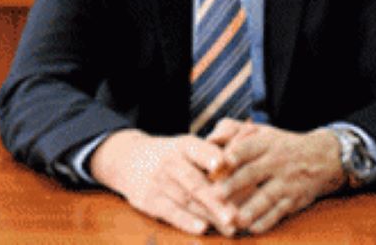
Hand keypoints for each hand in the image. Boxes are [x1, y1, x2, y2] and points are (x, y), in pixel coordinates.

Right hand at [89, 129, 238, 235]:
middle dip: (216, 200)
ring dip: (208, 215)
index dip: (209, 155)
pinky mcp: (148, 200)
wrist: (128, 158)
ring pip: (186, 200)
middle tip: (236, 215)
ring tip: (230, 227)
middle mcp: (170, 162)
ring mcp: (158, 181)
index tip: (223, 163)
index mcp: (183, 145)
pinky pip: (169, 211)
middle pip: (195, 182)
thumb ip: (216, 150)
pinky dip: (185, 221)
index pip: (197, 149)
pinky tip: (202, 228)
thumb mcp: (188, 146)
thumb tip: (246, 146)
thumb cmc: (171, 155)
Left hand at [213, 124, 344, 233]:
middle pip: (253, 172)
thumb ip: (236, 134)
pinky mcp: (294, 200)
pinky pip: (280, 212)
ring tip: (235, 219)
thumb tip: (210, 141)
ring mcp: (287, 182)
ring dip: (250, 209)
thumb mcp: (263, 132)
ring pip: (267, 196)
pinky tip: (253, 228)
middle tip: (216, 194)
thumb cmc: (281, 145)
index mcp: (266, 142)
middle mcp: (277, 161)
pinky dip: (266, 221)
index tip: (221, 162)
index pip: (248, 147)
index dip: (235, 153)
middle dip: (234, 184)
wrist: (321, 157)